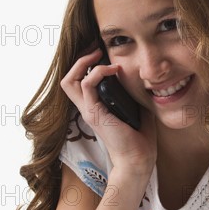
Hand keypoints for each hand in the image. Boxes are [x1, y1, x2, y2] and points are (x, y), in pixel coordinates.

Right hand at [60, 49, 156, 174]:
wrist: (138, 158)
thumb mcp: (136, 109)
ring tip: (99, 56)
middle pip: (68, 79)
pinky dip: (97, 72)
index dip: (85, 66)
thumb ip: (132, 94)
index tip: (102, 55)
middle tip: (96, 51)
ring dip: (83, 63)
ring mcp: (89, 111)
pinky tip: (113, 70)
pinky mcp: (94, 113)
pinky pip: (87, 85)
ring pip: (69, 81)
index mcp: (96, 108)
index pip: (79, 82)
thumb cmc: (140, 137)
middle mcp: (88, 108)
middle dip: (79, 60)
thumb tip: (139, 77)